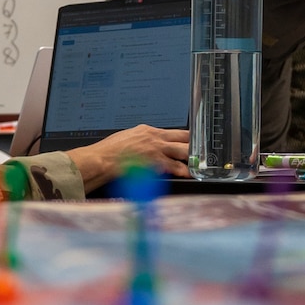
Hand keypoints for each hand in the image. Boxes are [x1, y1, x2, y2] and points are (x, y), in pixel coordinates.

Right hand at [70, 125, 189, 191]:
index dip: (185, 137)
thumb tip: (147, 145)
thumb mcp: (127, 137)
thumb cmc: (108, 151)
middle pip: (183, 138)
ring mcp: (157, 149)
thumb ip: (141, 140)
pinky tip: (191, 173)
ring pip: (183, 150)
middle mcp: (155, 137)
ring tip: (200, 163)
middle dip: (194, 144)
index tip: (192, 140)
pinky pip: (176, 166)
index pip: (172, 132)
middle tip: (202, 150)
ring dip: (193, 157)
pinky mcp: (156, 162)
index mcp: (147, 130)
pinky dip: (185, 171)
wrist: (101, 159)